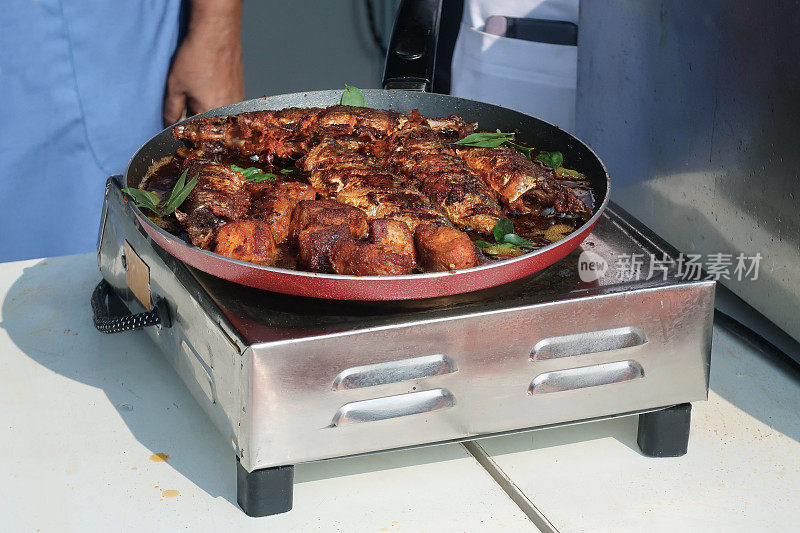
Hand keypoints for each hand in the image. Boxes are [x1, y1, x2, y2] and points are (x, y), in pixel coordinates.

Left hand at [163, 0, 243, 124]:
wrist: (217, 33)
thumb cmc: (198, 56)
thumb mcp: (175, 85)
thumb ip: (171, 109)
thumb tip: (169, 123)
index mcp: (212, 114)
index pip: (196, 132)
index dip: (185, 127)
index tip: (179, 121)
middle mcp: (230, 112)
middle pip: (210, 124)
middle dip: (197, 117)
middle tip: (188, 100)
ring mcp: (238, 101)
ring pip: (219, 114)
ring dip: (208, 107)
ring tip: (200, 89)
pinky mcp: (241, 91)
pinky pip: (227, 104)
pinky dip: (218, 99)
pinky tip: (210, 85)